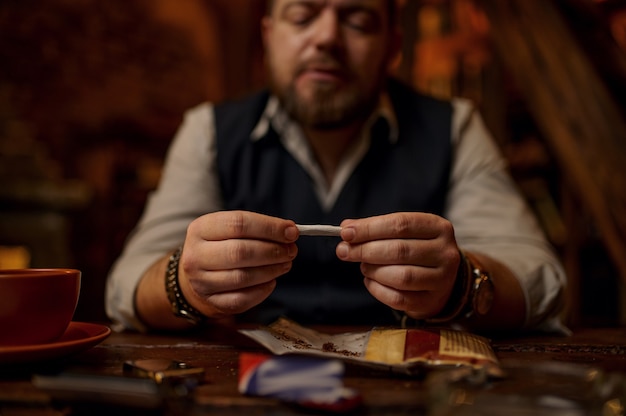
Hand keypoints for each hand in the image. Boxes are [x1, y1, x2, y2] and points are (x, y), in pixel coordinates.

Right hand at [178, 211, 297, 317]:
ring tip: (285, 264)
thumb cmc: (222, 245)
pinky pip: (242, 299)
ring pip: (243, 277)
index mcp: (200, 228)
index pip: (239, 223)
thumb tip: (290, 231)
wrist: (197, 274)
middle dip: (273, 251)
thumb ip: (259, 227)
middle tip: (291, 251)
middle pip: (240, 252)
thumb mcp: (231, 228)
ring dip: (271, 270)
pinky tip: (271, 281)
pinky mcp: (211, 302)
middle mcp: (196, 255)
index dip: (270, 228)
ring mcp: (201, 281)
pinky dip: (262, 290)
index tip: (292, 232)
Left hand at [336, 212, 460, 318]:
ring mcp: (442, 279)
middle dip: (365, 250)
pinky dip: (377, 289)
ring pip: (401, 276)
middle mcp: (446, 253)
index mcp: (438, 227)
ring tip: (363, 266)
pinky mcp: (431, 301)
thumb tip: (347, 228)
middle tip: (344, 251)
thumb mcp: (403, 233)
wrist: (442, 279)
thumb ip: (376, 228)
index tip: (346, 233)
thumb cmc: (416, 250)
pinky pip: (398, 298)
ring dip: (373, 271)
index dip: (370, 228)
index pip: (401, 224)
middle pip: (399, 250)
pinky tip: (370, 281)